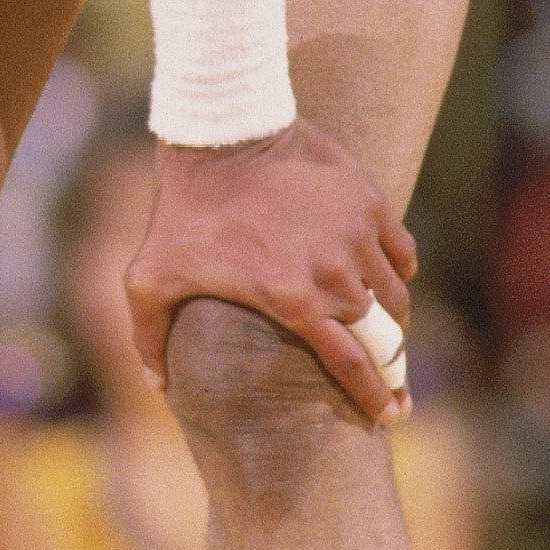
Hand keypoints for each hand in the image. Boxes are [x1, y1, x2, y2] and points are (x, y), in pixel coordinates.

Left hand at [123, 119, 415, 427]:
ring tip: (381, 326)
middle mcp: (334, 273)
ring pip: (393, 294)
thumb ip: (149, 337)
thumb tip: (158, 386)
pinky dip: (397, 269)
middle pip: (380, 334)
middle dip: (389, 362)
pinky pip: (401, 251)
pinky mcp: (368, 201)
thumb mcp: (149, 277)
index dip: (374, 395)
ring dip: (389, 315)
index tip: (390, 415)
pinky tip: (385, 275)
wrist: (221, 134)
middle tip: (393, 379)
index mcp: (291, 301)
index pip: (350, 364)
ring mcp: (356, 235)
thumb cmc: (183, 210)